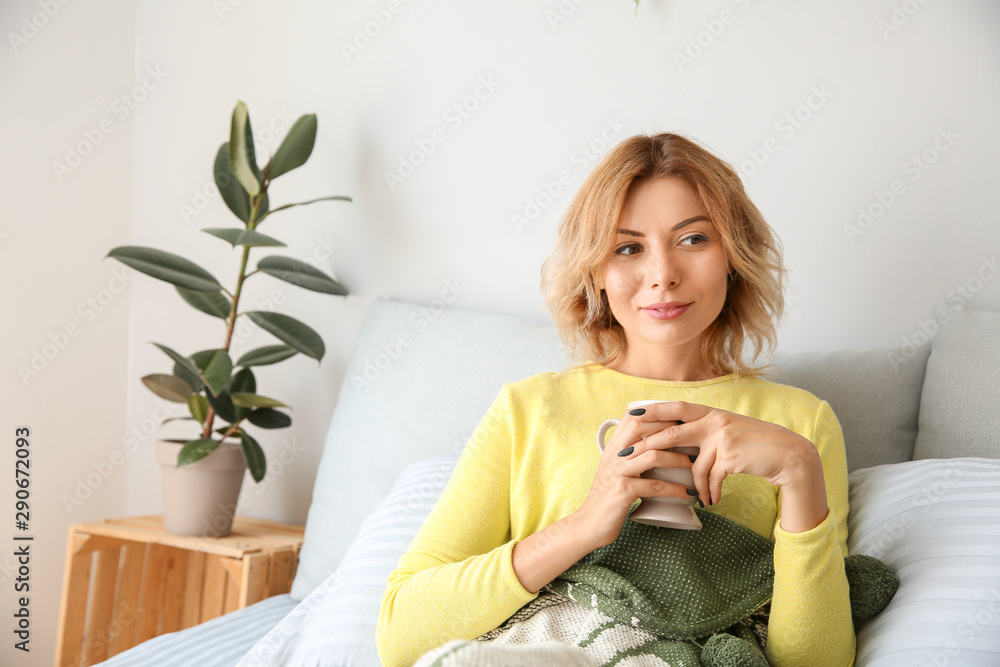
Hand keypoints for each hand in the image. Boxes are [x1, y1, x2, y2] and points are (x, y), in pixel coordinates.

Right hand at [576, 408, 697, 547]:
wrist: (589, 524)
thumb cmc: (607, 497)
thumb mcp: (614, 470)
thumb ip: (629, 455)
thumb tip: (652, 445)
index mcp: (613, 447)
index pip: (632, 417)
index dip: (656, 412)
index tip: (677, 418)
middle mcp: (614, 455)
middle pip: (641, 426)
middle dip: (669, 428)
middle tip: (691, 435)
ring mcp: (618, 472)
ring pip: (652, 455)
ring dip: (678, 458)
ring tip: (694, 463)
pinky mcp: (623, 491)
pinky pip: (654, 486)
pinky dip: (674, 489)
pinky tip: (687, 492)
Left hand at [625, 401, 828, 532]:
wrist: (789, 456)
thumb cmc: (757, 447)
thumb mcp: (730, 432)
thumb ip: (706, 432)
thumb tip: (678, 442)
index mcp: (713, 412)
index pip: (678, 406)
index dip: (654, 409)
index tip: (632, 414)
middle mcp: (715, 420)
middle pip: (673, 432)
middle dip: (648, 446)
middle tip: (628, 459)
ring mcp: (722, 437)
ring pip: (693, 464)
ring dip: (692, 484)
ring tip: (696, 495)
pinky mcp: (730, 456)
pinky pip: (710, 478)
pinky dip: (709, 492)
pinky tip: (711, 501)